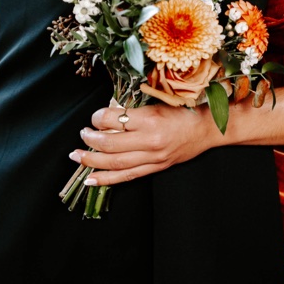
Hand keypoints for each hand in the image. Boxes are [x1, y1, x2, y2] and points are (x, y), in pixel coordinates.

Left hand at [71, 100, 225, 185]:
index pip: (113, 119)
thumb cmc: (183, 111)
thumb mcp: (156, 102)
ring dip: (91, 161)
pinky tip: (90, 180)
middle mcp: (150, 140)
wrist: (206, 130)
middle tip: (81, 134)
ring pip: (114, 163)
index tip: (94, 116)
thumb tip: (105, 114)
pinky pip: (126, 176)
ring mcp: (152, 157)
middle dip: (90, 140)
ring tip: (76, 156)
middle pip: (110, 144)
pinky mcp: (155, 168)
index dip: (97, 117)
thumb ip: (132, 110)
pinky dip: (106, 179)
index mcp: (149, 119)